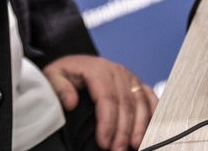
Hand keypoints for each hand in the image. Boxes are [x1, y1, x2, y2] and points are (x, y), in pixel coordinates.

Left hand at [43, 55, 157, 150]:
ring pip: (141, 102)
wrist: (75, 65)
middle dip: (123, 130)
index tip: (104, 143)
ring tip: (135, 146)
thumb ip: (59, 88)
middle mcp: (117, 71)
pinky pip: (150, 97)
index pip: (107, 98)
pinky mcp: (137, 83)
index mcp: (97, 68)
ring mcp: (129, 76)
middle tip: (118, 150)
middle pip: (126, 103)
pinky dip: (153, 114)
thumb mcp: (54, 76)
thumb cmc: (66, 74)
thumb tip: (70, 102)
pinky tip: (150, 129)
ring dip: (140, 126)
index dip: (108, 123)